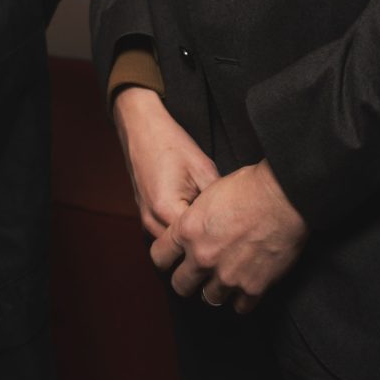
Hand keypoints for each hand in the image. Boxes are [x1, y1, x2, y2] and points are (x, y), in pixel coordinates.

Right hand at [112, 85, 219, 238]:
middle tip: (229, 243)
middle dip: (204, 248)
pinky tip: (198, 224)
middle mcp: (151, 220)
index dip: (219, 242)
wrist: (142, 129)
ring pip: (172, 246)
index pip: (197, 242)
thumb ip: (217, 200)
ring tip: (215, 235)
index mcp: (166, 209)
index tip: (238, 240)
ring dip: (190, 244)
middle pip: (182, 250)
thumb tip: (234, 222)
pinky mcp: (145, 214)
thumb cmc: (171, 144)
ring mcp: (145, 219)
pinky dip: (180, 236)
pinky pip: (165, 235)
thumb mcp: (203, 169)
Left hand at [151, 161, 307, 312]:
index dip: (166, 259)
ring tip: (224, 280)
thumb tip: (194, 226)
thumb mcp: (208, 193)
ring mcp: (227, 275)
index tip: (174, 259)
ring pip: (210, 299)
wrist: (283, 197)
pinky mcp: (253, 286)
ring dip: (215, 290)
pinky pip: (240, 307)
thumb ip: (196, 218)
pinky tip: (246, 288)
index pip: (159, 257)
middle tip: (197, 276)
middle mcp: (202, 257)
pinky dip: (242, 299)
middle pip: (180, 285)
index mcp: (186, 231)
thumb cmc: (248, 187)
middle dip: (187, 281)